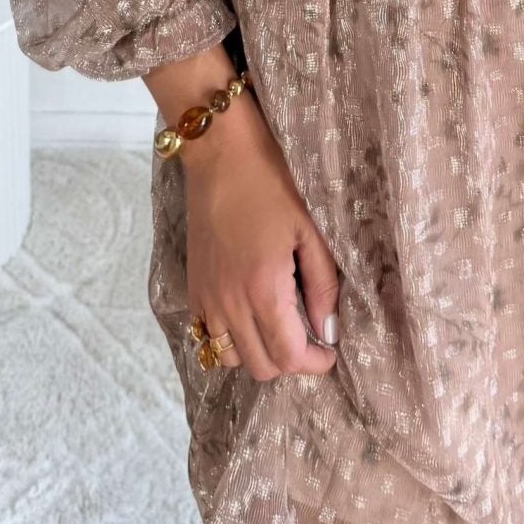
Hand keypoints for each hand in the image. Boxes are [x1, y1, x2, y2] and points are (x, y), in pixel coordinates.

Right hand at [181, 95, 341, 381]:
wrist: (220, 156)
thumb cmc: (270, 185)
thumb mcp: (309, 231)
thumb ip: (322, 286)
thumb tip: (329, 329)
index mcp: (262, 290)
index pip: (289, 357)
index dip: (316, 363)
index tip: (331, 350)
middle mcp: (229, 303)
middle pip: (261, 367)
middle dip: (291, 360)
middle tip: (310, 335)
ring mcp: (205, 298)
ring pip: (231, 358)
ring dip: (259, 352)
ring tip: (279, 325)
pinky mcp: (192, 288)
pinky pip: (207, 336)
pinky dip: (231, 338)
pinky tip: (249, 313)